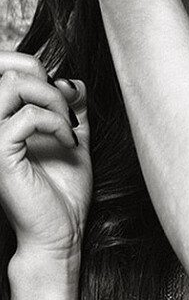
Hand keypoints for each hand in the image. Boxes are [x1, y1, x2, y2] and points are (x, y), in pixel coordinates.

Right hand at [0, 52, 91, 260]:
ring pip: (14, 84)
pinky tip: (70, 144)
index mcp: (3, 118)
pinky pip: (26, 116)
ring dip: (53, 100)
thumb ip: (70, 108)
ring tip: (69, 128)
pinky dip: (56, 124)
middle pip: (8, 68)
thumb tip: (71, 80)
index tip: (67, 103)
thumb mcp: (71, 139)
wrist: (61, 232)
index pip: (7, 67)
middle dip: (47, 82)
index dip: (41, 71)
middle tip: (67, 114)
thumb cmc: (63, 192)